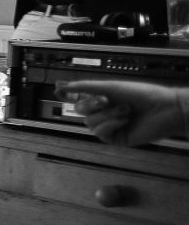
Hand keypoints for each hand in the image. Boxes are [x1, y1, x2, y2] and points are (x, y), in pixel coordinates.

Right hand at [59, 81, 188, 145]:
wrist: (165, 109)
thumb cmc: (144, 95)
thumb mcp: (113, 87)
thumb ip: (87, 87)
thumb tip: (64, 86)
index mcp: (103, 98)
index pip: (79, 97)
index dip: (69, 94)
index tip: (59, 90)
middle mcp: (104, 112)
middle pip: (80, 111)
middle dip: (92, 104)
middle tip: (106, 99)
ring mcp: (109, 126)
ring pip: (89, 122)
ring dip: (107, 115)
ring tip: (125, 110)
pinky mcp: (115, 138)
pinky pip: (100, 132)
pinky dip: (111, 124)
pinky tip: (124, 120)